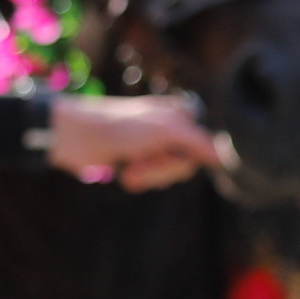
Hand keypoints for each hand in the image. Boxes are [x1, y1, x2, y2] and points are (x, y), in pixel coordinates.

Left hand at [49, 95, 232, 190]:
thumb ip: (197, 142)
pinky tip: (124, 173)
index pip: (202, 149)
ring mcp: (151, 148)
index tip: (168, 156)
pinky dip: (138, 181)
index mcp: (179, 117)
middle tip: (142, 162)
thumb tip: (223, 157)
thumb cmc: (119, 127)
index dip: (185, 159)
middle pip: (185, 165)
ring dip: (148, 176)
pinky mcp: (135, 162)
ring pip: (166, 176)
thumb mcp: (164, 130)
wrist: (76, 136)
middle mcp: (169, 131)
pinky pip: (149, 181)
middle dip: (162, 169)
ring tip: (130, 168)